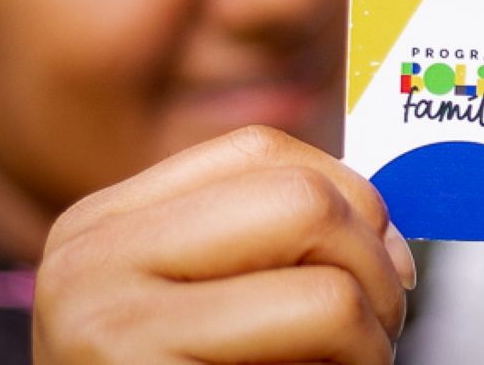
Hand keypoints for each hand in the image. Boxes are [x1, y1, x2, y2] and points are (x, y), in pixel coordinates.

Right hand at [33, 125, 415, 363]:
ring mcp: (107, 321)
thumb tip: (391, 226)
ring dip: (374, 330)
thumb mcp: (210, 304)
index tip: (381, 257)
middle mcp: (92, 260)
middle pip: (302, 198)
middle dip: (374, 261)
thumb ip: (271, 245)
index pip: (262, 153)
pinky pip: (320, 330)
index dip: (349, 196)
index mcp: (108, 226)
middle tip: (381, 322)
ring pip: (326, 278)